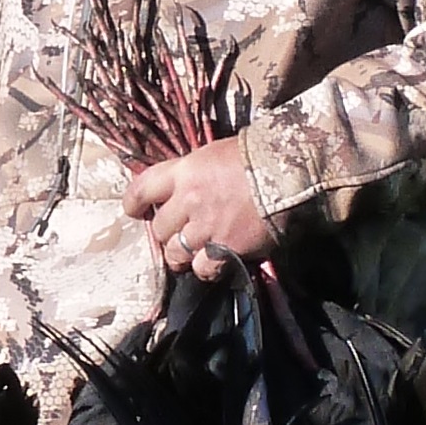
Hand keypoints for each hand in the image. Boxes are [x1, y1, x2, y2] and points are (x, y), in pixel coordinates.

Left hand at [123, 139, 277, 278]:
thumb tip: (185, 188)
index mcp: (184, 171)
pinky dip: (206, 270)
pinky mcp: (226, 249)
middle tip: (180, 233)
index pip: (142, 188)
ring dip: (182, 255)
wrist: (292, 172)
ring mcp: (206, 227)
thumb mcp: (217, 154)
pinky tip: (215, 264)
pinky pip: (203, 269)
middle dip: (167, 233)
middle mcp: (189, 200)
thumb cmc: (258, 156)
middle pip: (159, 228)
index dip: (134, 203)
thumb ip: (195, 173)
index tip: (134, 211)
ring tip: (194, 253)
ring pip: (176, 253)